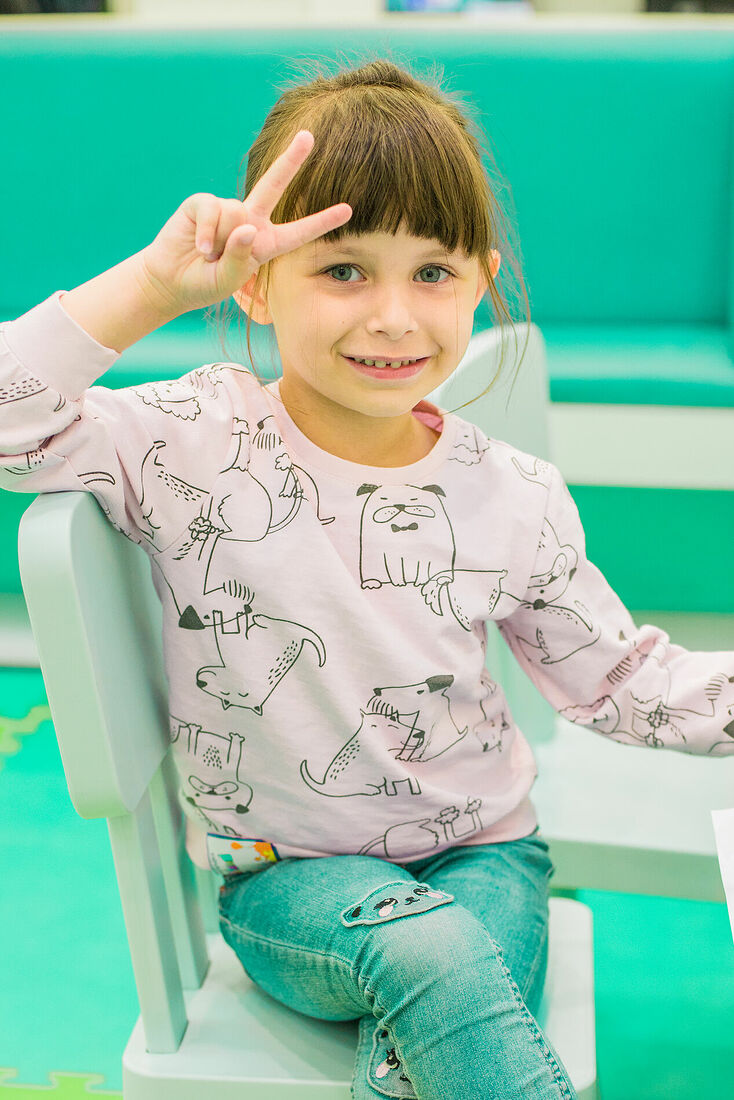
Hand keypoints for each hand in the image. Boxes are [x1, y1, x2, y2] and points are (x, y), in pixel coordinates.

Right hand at [138, 130, 351, 316]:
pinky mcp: (202, 203)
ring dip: (219, 241)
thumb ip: (240, 259)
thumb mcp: (228, 281)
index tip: (348, 210)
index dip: (322, 221)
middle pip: (274, 185)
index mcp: (265, 243)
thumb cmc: (204, 283)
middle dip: (291, 160)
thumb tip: (245, 226)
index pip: (298, 233)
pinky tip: (199, 246)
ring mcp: (227, 209)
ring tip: (208, 255)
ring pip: (234, 215)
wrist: (170, 280)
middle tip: (308, 135)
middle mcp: (250, 220)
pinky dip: (206, 232)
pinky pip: (211, 211)